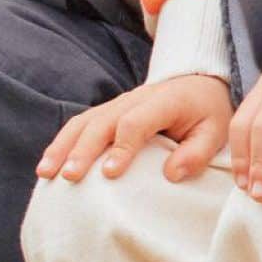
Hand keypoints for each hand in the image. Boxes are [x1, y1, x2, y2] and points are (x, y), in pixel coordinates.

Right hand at [37, 74, 232, 185]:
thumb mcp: (216, 132)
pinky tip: (48, 166)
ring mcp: (117, 103)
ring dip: (63, 146)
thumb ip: (197, 152)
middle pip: (102, 122)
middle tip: (69, 176)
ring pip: (83, 122)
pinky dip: (62, 143)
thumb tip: (171, 174)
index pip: (136, 122)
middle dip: (83, 150)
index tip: (110, 174)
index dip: (121, 147)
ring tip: (46, 173)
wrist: (198, 84)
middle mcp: (135, 99)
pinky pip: (80, 125)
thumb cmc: (207, 113)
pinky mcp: (107, 112)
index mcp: (164, 101)